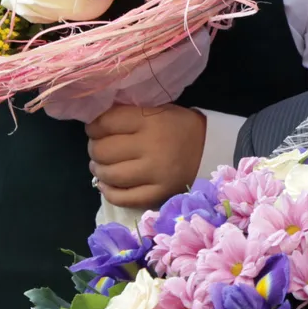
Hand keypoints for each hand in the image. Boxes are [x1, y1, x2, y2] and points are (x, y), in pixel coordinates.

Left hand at [85, 104, 206, 208]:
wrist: (213, 150)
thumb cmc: (180, 127)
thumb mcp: (158, 111)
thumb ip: (129, 114)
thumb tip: (94, 124)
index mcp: (151, 121)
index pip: (105, 123)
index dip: (93, 127)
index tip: (95, 129)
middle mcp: (152, 148)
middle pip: (103, 150)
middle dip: (95, 149)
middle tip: (99, 148)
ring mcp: (155, 174)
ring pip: (109, 174)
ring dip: (98, 170)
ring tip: (102, 166)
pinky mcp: (159, 194)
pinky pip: (122, 197)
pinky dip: (108, 191)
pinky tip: (107, 184)